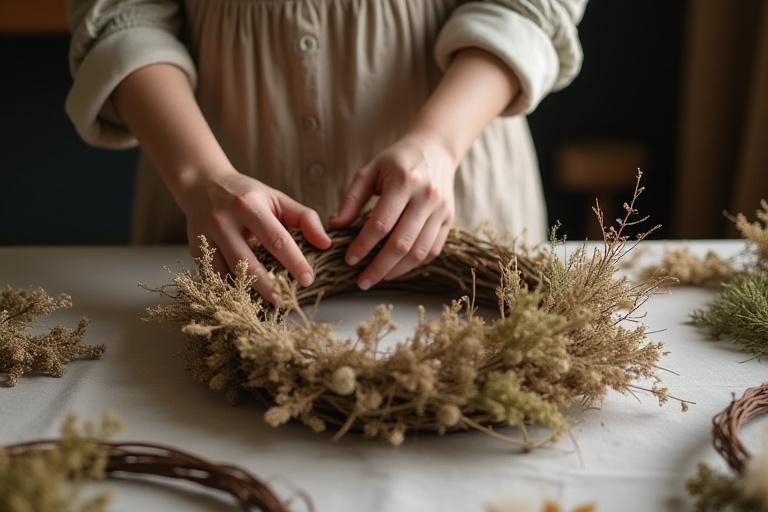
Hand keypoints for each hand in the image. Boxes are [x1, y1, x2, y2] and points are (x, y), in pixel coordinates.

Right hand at [176, 169, 330, 301]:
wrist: (201, 184)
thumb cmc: (247, 194)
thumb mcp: (277, 198)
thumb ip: (304, 218)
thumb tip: (325, 244)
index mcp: (249, 205)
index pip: (276, 239)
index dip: (294, 262)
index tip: (307, 280)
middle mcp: (224, 221)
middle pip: (248, 264)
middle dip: (268, 287)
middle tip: (285, 301)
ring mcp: (206, 237)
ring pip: (227, 274)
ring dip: (248, 292)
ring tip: (266, 301)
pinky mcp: (195, 249)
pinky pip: (214, 276)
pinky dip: (230, 288)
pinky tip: (244, 295)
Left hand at [329, 132, 456, 289]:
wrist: (435, 150)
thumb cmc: (397, 161)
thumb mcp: (369, 171)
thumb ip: (351, 199)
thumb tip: (335, 226)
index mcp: (404, 181)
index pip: (381, 224)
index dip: (363, 246)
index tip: (349, 260)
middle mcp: (426, 197)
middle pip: (401, 243)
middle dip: (379, 267)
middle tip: (362, 281)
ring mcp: (441, 210)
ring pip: (419, 252)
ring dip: (397, 270)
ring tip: (378, 278)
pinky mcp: (449, 219)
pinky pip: (433, 250)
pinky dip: (413, 264)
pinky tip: (396, 268)